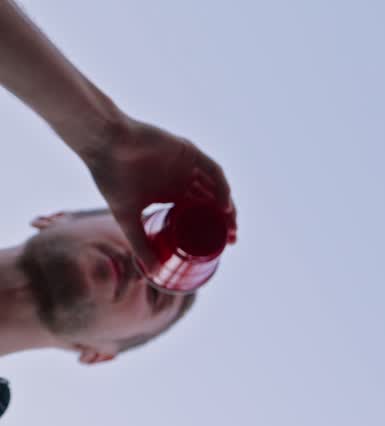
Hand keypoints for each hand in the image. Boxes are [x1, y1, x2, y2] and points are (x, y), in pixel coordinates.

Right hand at [79, 115, 235, 269]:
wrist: (103, 143)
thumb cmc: (111, 177)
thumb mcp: (127, 217)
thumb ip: (140, 243)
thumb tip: (151, 272)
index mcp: (173, 194)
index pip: (200, 213)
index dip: (213, 229)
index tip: (222, 248)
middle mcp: (183, 180)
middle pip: (212, 203)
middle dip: (224, 222)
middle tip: (230, 241)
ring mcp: (188, 166)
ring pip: (216, 188)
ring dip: (227, 206)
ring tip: (230, 226)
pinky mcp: (189, 151)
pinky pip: (213, 170)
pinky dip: (221, 187)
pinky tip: (224, 204)